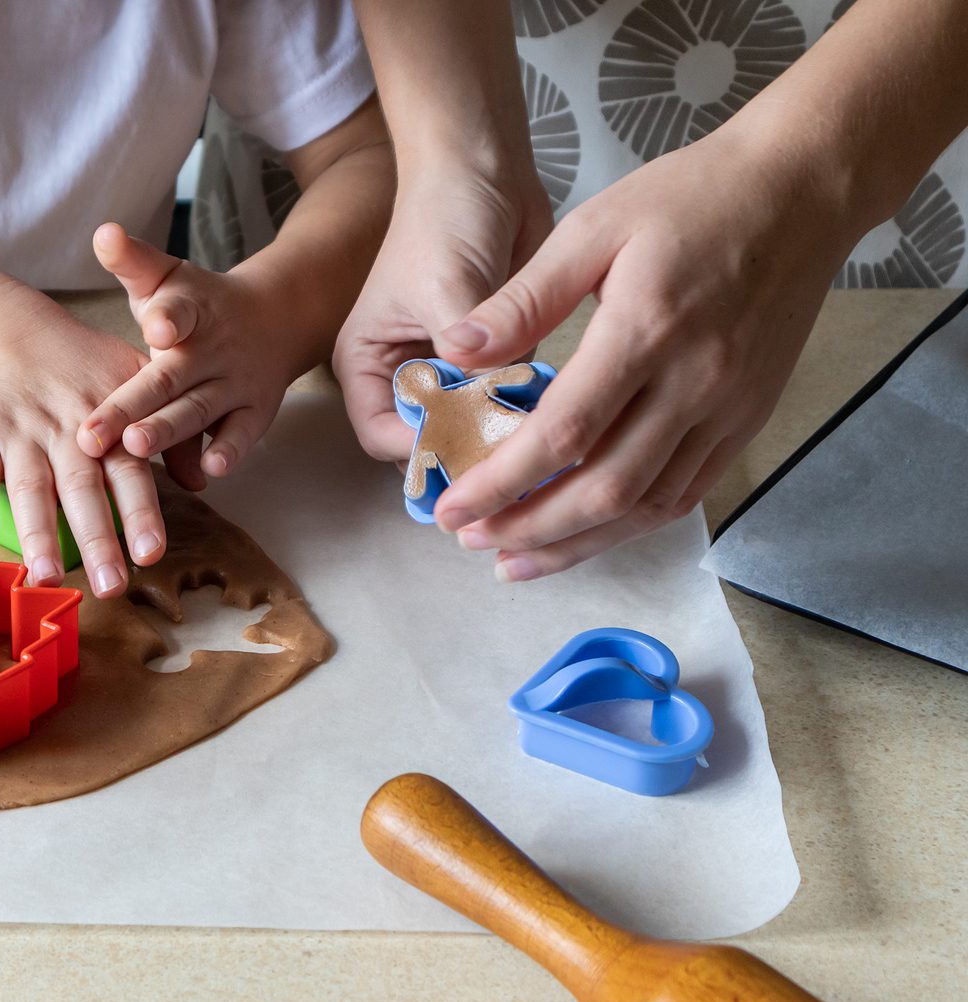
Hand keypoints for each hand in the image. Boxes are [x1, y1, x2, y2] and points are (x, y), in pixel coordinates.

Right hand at [0, 278, 168, 597]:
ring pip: (32, 488)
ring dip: (38, 534)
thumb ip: (168, 433)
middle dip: (98, 538)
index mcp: (111, 426)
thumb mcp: (133, 381)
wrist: (3, 329)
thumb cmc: (78, 364)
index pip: (129, 473)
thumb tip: (201, 481)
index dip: (141, 512)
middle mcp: (68, 433)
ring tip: (46, 577)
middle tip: (110, 585)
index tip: (151, 552)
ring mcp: (22, 434)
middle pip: (83, 489)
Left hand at [76, 224, 312, 488]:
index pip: (180, 311)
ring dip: (169, 430)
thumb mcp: (166, 276)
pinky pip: (242, 434)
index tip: (156, 326)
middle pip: (170, 377)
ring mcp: (236, 382)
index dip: (169, 318)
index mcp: (191, 309)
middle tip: (95, 432)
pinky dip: (229, 451)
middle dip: (132, 404)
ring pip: (198, 410)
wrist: (276, 318)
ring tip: (137, 446)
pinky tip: (209, 470)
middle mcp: (214, 348)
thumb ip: (133, 260)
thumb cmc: (196, 304)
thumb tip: (104, 232)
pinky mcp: (255, 412)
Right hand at [333, 161, 553, 465]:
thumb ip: (462, 356)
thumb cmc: (442, 218)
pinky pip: (509, 404)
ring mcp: (452, 372)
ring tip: (540, 424)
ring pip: (474, 428)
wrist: (483, 171)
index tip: (472, 440)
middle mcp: (405, 376)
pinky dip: (530, 408)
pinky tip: (558, 401)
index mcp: (367, 366)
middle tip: (514, 448)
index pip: (384, 437)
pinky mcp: (494, 361)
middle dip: (469, 447)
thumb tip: (486, 413)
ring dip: (505, 430)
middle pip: (430, 442)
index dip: (423, 448)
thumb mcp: (445, 289)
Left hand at [426, 125, 858, 580]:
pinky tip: (586, 532)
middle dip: (529, 527)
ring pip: (646, 506)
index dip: (502, 481)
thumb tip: (455, 350)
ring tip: (515, 557)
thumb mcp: (593, 227)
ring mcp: (728, 407)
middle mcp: (694, 382)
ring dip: (576, 542)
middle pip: (604, 489)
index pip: (563, 432)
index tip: (451, 506)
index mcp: (646, 330)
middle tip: (469, 537)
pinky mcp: (747, 418)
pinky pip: (686, 493)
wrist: (802, 191)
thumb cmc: (693, 197)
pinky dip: (629, 524)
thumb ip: (524, 297)